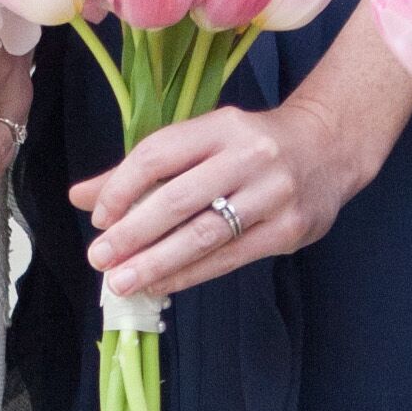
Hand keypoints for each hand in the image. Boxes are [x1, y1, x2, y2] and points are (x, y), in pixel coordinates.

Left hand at [73, 90, 379, 304]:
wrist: (330, 148)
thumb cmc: (251, 147)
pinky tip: (160, 284)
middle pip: (179, 198)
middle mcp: (249, 156)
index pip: (160, 153)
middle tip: (99, 258)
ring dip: (157, 262)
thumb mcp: (202, 142)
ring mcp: (273, 194)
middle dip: (133, 232)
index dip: (123, 186)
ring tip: (121, 282)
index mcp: (222, 126)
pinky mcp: (288, 229)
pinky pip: (229, 257)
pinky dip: (189, 274)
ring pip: (204, 234)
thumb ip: (143, 169)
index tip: (99, 216)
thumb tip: (81, 198)